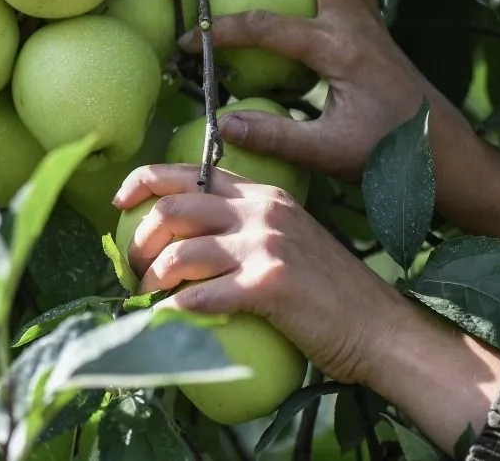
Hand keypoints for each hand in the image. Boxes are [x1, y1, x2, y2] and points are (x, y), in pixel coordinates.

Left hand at [113, 164, 499, 453]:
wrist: (379, 326)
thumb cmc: (331, 290)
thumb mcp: (290, 240)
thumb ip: (246, 229)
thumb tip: (187, 243)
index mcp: (266, 194)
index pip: (192, 172)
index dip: (144, 180)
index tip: (119, 201)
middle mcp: (264, 210)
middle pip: (174, 208)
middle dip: (139, 240)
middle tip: (132, 269)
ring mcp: (267, 245)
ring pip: (180, 252)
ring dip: (151, 280)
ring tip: (146, 299)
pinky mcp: (270, 285)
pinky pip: (202, 296)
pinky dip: (174, 313)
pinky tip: (167, 322)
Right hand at [181, 0, 499, 254]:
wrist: (449, 156)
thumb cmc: (392, 156)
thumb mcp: (328, 153)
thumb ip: (274, 136)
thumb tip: (222, 122)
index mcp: (340, 49)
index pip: (267, 27)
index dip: (221, 32)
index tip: (189, 42)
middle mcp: (358, 24)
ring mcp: (374, 25)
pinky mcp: (381, 35)